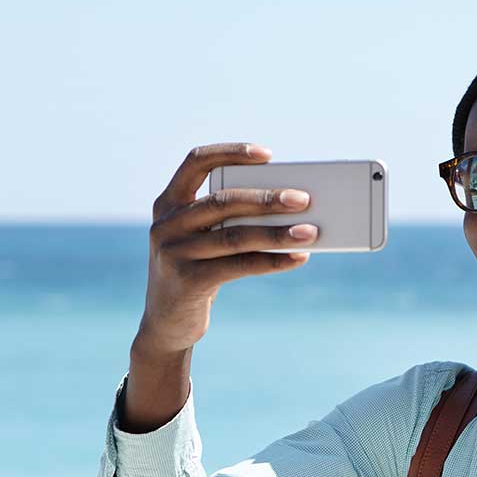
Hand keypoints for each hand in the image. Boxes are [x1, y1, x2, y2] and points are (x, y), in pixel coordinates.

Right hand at [135, 142, 319, 356]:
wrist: (166, 323)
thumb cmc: (196, 270)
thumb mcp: (201, 239)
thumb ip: (227, 220)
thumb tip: (289, 208)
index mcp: (168, 203)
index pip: (196, 162)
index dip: (231, 153)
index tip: (268, 154)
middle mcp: (166, 224)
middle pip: (223, 202)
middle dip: (267, 199)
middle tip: (303, 199)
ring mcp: (174, 252)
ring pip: (235, 236)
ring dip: (277, 233)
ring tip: (310, 232)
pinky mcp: (189, 281)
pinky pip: (240, 266)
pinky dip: (273, 261)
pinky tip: (298, 258)